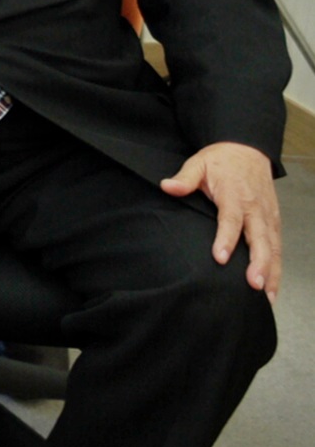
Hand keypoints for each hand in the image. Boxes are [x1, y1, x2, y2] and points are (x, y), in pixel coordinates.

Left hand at [162, 141, 283, 294]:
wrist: (247, 150)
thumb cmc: (221, 160)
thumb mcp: (198, 163)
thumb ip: (184, 178)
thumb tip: (168, 186)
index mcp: (235, 195)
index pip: (231, 220)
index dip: (226, 239)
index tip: (220, 257)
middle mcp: (255, 208)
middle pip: (260, 239)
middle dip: (259, 263)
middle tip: (253, 285)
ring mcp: (268, 216)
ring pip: (273, 247)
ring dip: (271, 271)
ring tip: (266, 296)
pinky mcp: (274, 222)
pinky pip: (278, 247)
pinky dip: (277, 268)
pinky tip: (272, 287)